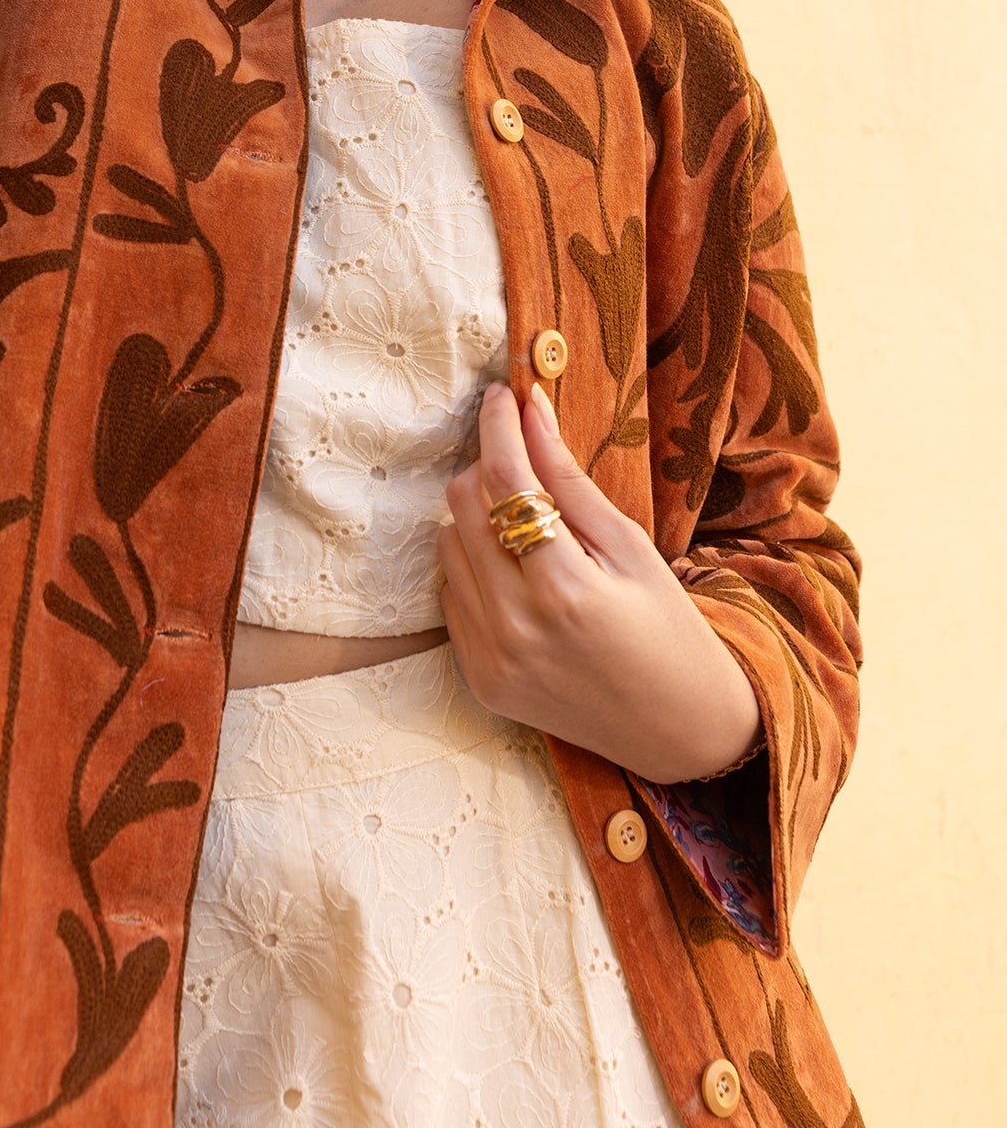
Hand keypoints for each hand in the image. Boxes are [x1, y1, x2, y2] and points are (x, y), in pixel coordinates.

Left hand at [438, 384, 763, 781]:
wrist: (680, 732)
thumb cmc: (671, 632)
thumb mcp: (634, 549)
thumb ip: (573, 483)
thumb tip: (532, 413)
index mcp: (565, 590)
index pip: (506, 482)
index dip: (499, 428)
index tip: (502, 395)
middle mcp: (516, 628)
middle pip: (462, 507)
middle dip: (487, 468)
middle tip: (523, 460)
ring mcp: (491, 659)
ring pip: (446, 546)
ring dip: (476, 519)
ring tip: (529, 525)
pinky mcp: (479, 679)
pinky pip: (451, 596)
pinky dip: (473, 568)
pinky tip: (518, 573)